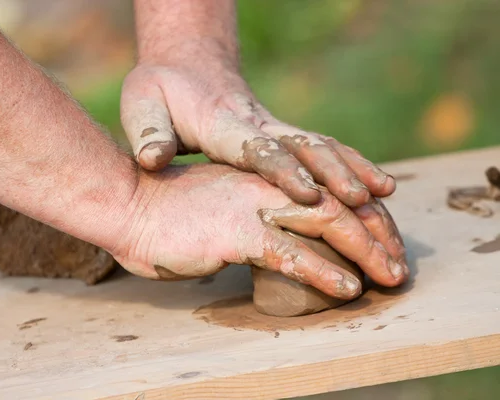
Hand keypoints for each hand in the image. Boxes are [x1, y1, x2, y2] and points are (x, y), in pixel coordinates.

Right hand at [112, 163, 407, 299]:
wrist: (129, 205)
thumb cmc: (170, 211)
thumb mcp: (220, 205)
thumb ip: (252, 214)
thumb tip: (276, 238)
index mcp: (266, 178)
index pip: (329, 192)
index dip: (362, 216)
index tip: (382, 241)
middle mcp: (268, 186)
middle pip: (340, 204)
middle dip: (377, 233)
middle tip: (399, 263)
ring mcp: (253, 206)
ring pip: (327, 222)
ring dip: (364, 251)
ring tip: (389, 276)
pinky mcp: (235, 233)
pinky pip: (290, 253)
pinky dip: (322, 271)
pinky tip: (345, 287)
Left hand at [121, 57, 395, 207]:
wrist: (187, 68)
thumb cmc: (160, 91)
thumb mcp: (141, 105)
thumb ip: (148, 132)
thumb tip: (153, 158)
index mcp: (222, 124)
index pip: (259, 149)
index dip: (283, 170)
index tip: (308, 194)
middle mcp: (257, 125)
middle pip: (304, 147)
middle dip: (335, 173)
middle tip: (366, 200)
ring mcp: (274, 129)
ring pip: (322, 147)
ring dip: (354, 169)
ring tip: (386, 196)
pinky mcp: (281, 135)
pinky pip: (323, 149)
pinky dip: (352, 165)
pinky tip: (376, 186)